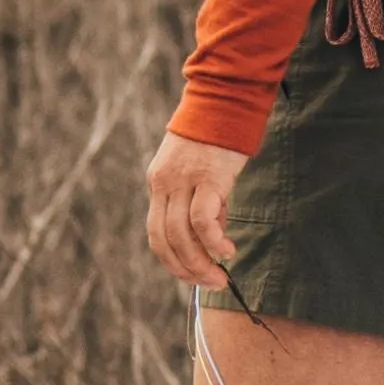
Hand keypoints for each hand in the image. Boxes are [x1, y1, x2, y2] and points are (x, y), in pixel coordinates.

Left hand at [145, 130, 244, 287]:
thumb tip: (212, 236)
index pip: (156, 233)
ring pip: (180, 234)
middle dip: (187, 269)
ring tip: (220, 274)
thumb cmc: (215, 137)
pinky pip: (202, 219)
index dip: (172, 261)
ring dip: (200, 262)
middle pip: (165, 239)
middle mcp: (164, 183)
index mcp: (158, 183)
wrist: (223, 100)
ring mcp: (183, 180)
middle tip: (212, 284)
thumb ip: (199, 201)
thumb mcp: (197, 171)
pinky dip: (212, 241)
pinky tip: (226, 250)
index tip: (193, 276)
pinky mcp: (207, 177)